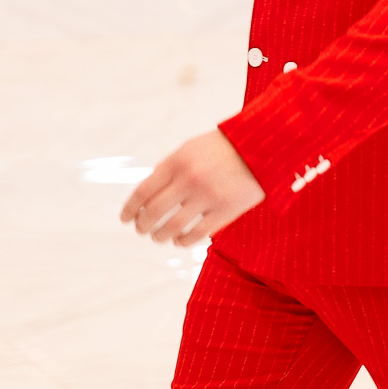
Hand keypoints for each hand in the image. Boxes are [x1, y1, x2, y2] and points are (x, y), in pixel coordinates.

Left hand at [119, 129, 265, 247]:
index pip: (143, 191)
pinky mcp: (225, 212)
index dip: (130, 208)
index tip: (125, 219)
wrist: (262, 147)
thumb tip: (147, 193)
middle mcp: (189, 179)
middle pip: (153, 212)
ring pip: (172, 227)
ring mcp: (207, 197)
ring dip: (160, 236)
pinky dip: (182, 241)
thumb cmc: (223, 148)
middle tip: (141, 229)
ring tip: (158, 237)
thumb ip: (169, 168)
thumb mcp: (192, 148)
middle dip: (142, 225)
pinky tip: (179, 240)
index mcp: (177, 161)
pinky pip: (196, 235)